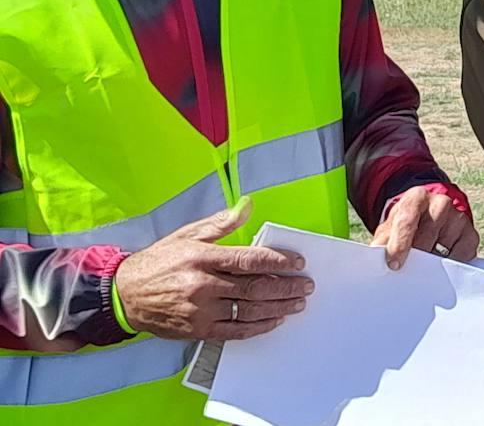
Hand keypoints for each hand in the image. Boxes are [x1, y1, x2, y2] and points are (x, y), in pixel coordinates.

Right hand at [113, 198, 313, 340]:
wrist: (125, 295)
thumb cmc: (159, 262)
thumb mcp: (187, 235)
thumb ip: (220, 223)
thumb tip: (247, 206)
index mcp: (203, 258)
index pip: (250, 260)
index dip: (279, 261)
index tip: (298, 263)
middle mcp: (203, 285)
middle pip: (255, 288)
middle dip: (286, 286)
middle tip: (305, 285)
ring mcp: (201, 311)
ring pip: (249, 311)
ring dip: (278, 307)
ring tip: (297, 303)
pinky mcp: (198, 330)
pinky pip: (235, 331)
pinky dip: (259, 326)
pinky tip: (274, 320)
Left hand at [371, 187, 478, 269]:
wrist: (430, 215)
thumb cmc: (407, 223)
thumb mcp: (390, 226)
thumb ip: (382, 241)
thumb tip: (376, 260)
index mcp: (417, 198)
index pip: (408, 220)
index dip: (400, 244)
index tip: (394, 264)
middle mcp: (440, 203)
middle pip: (426, 238)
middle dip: (415, 258)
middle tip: (407, 271)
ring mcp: (458, 218)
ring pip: (443, 250)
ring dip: (432, 264)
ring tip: (423, 266)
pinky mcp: (470, 234)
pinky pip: (460, 257)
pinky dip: (449, 266)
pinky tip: (440, 265)